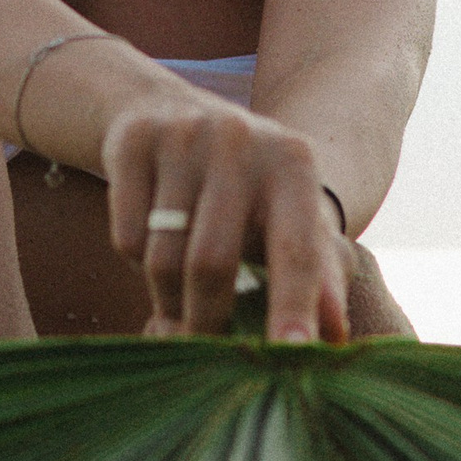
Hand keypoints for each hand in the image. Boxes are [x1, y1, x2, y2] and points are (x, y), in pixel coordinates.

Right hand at [102, 97, 349, 343]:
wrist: (169, 109)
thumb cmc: (245, 185)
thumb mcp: (288, 215)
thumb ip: (317, 275)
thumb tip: (334, 339)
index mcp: (294, 164)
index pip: (297, 249)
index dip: (294, 305)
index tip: (290, 351)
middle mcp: (241, 141)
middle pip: (212, 263)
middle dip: (205, 321)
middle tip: (202, 347)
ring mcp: (184, 136)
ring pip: (162, 259)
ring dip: (168, 300)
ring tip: (178, 300)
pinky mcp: (134, 140)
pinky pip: (126, 238)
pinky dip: (137, 264)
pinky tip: (154, 243)